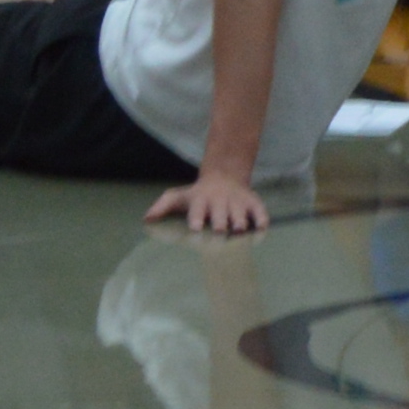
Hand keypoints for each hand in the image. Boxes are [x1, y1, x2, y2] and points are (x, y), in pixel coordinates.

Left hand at [147, 165, 270, 236]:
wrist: (224, 177)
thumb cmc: (196, 195)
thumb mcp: (177, 197)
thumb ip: (162, 207)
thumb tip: (146, 219)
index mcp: (200, 200)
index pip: (198, 209)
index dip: (197, 218)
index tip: (195, 228)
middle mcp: (220, 200)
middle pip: (221, 212)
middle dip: (220, 221)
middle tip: (219, 231)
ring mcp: (237, 202)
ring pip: (241, 213)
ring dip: (240, 221)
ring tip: (238, 231)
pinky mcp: (253, 203)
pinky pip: (260, 211)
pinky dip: (262, 220)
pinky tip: (261, 231)